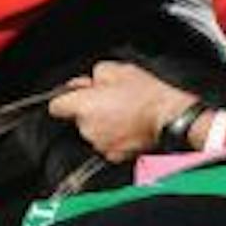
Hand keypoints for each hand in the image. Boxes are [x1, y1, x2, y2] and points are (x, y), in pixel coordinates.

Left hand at [46, 60, 197, 163]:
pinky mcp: (114, 156)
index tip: (75, 96)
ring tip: (123, 112)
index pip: (56, 106)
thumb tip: (88, 82)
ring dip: (102, 124)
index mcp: (84, 106)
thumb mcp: (117, 69)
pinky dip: (114, 137)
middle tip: (110, 100)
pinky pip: (107, 144)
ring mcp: (100, 144)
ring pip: (93, 133)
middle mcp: (87, 128)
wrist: (169, 116)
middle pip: (78, 119)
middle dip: (90, 109)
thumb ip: (95, 74)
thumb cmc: (147, 94)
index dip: (67, 98)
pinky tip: (128, 126)